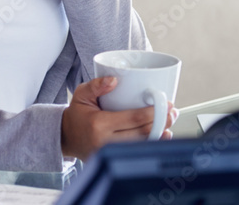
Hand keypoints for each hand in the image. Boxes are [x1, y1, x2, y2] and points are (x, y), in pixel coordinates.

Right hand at [61, 77, 176, 159]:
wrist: (65, 137)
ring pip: (142, 145)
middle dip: (161, 122)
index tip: (166, 105)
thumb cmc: (76, 114)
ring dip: (160, 134)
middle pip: (142, 133)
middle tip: (172, 112)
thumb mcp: (81, 94)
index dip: (153, 113)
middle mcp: (105, 142)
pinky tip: (161, 137)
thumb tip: (114, 79)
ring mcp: (110, 154)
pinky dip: (151, 145)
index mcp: (99, 124)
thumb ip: (97, 85)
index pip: (133, 119)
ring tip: (170, 123)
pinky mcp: (113, 159)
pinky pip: (136, 152)